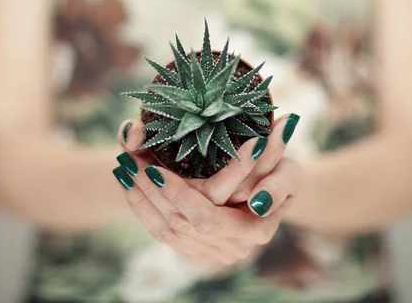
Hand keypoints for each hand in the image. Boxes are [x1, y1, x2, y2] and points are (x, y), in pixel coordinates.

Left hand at [112, 119, 292, 264]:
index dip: (178, 194)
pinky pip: (162, 232)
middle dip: (151, 191)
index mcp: (253, 230)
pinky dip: (143, 208)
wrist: (273, 195)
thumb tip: (262, 194)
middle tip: (129, 160)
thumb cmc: (282, 176)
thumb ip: (278, 182)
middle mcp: (230, 247)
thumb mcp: (288, 173)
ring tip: (123, 166)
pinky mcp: (197, 248)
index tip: (155, 168)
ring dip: (140, 197)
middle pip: (179, 222)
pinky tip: (128, 185)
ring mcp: (211, 252)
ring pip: (166, 229)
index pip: (205, 215)